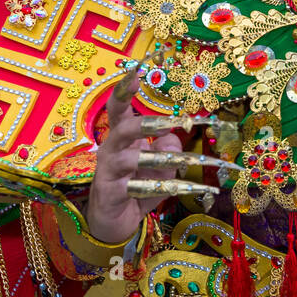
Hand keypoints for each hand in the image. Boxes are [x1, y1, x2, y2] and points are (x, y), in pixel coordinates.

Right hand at [85, 68, 183, 243]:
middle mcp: (111, 149)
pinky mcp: (112, 193)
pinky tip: (187, 188)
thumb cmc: (134, 188)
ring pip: (131, 158)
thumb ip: (166, 151)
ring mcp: (109, 171)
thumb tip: (174, 138)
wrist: (111, 225)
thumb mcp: (156, 168)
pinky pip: (139, 187)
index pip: (117, 108)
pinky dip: (165, 188)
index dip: (124, 90)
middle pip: (122, 127)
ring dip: (162, 160)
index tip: (135, 72)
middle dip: (147, 123)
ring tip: (186, 161)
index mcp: (121, 137)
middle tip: (173, 123)